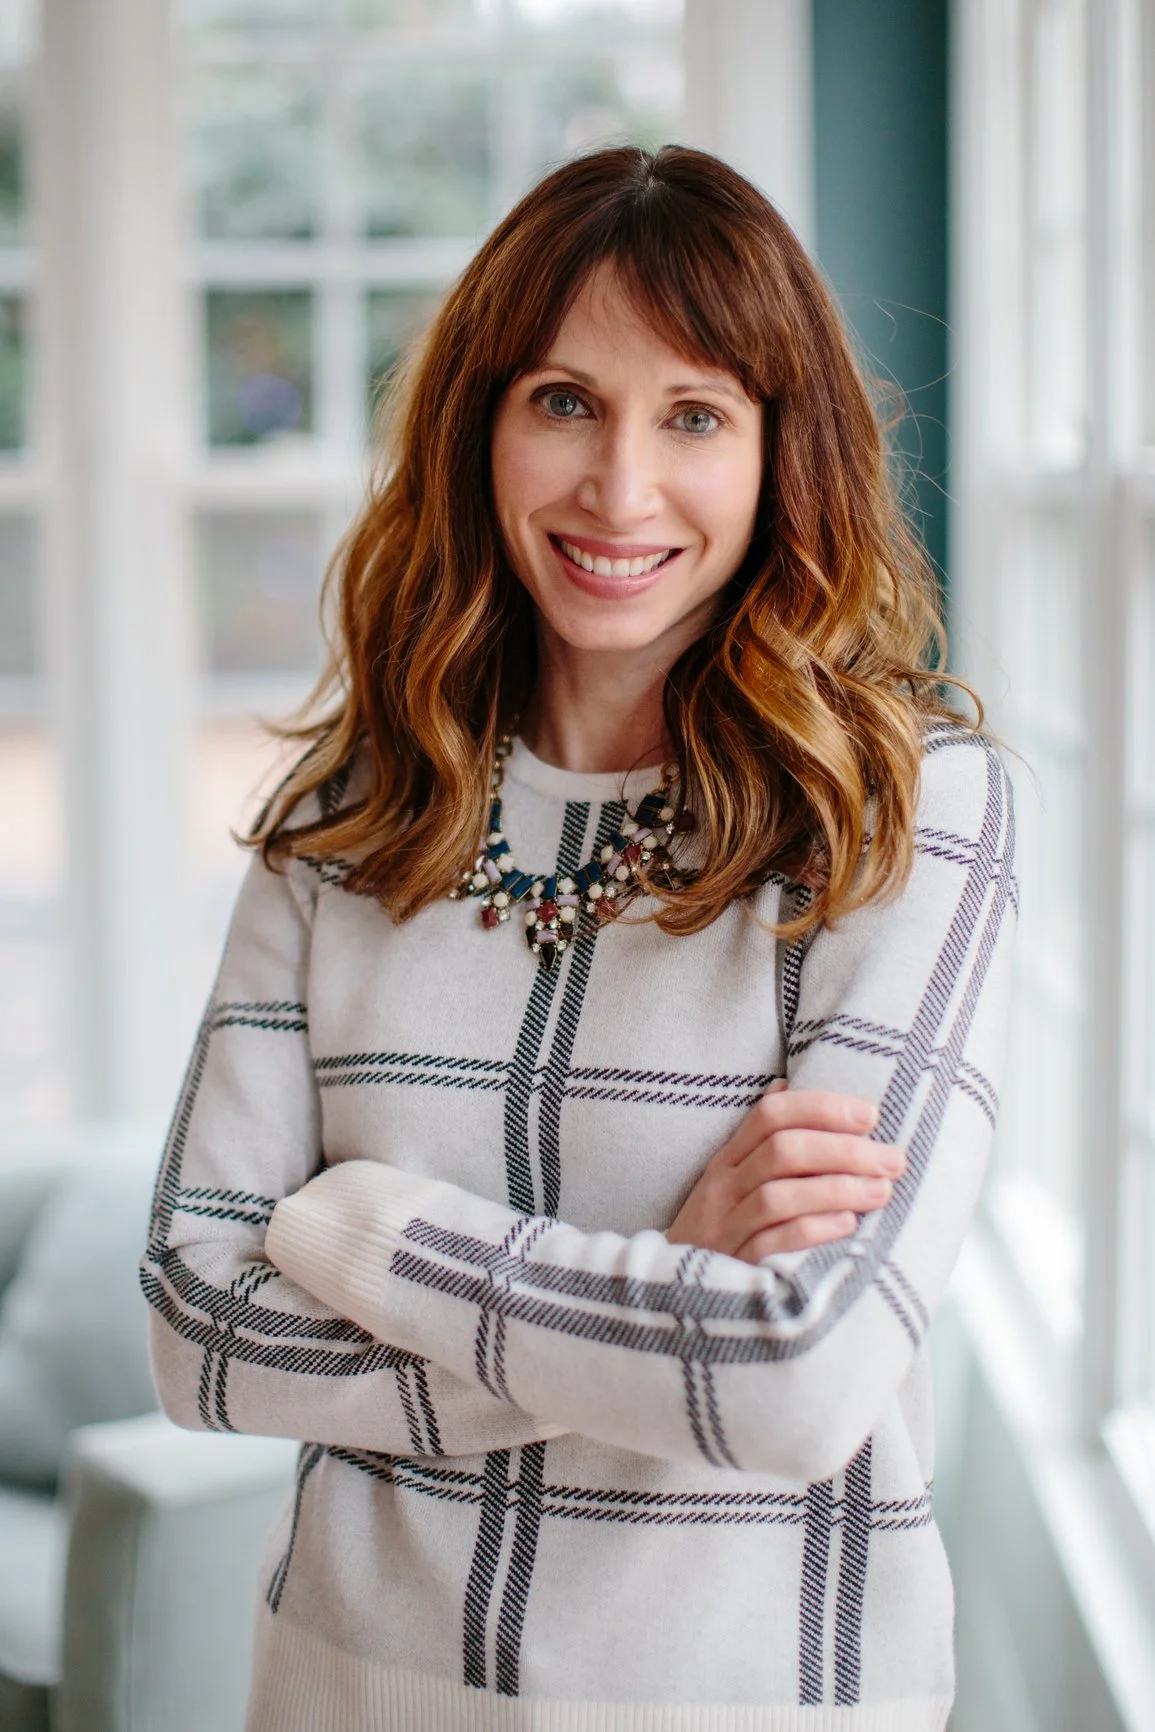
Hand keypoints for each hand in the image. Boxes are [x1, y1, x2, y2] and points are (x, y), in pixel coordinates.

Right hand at [666, 1081, 904, 1263]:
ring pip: (779, 1196)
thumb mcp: (729, 1177)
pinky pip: (773, 1244)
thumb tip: (786, 1087)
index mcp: (728, 1159)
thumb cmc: (720, 1225)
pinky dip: (813, 1230)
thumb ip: (758, 1138)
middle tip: (893, 1159)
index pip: (771, 1116)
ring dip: (837, 1189)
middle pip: (782, 1152)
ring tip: (881, 1191)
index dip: (822, 1109)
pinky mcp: (735, 1266)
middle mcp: (724, 1188)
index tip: (870, 1115)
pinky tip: (847, 1225)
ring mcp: (726, 1227)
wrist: (668, 1291)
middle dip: (844, 1150)